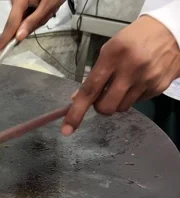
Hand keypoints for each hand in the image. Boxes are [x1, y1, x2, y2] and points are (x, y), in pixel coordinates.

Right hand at [0, 0, 65, 55]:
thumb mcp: (47, 6)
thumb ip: (33, 22)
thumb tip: (19, 37)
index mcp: (19, 1)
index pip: (10, 24)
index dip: (5, 39)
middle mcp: (14, 1)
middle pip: (14, 23)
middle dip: (25, 29)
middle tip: (42, 18)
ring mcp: (16, 3)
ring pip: (19, 22)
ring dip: (31, 23)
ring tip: (44, 12)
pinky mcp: (20, 5)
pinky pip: (22, 18)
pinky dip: (31, 19)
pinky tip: (40, 11)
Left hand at [62, 15, 179, 135]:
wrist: (171, 30)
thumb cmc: (134, 39)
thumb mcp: (109, 49)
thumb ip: (95, 74)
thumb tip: (77, 98)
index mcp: (113, 55)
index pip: (90, 89)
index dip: (77, 111)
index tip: (67, 129)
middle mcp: (131, 69)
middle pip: (106, 106)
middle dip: (100, 107)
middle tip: (102, 96)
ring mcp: (147, 79)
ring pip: (122, 107)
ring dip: (117, 101)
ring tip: (124, 83)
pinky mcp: (160, 87)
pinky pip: (139, 102)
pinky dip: (134, 96)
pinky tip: (139, 80)